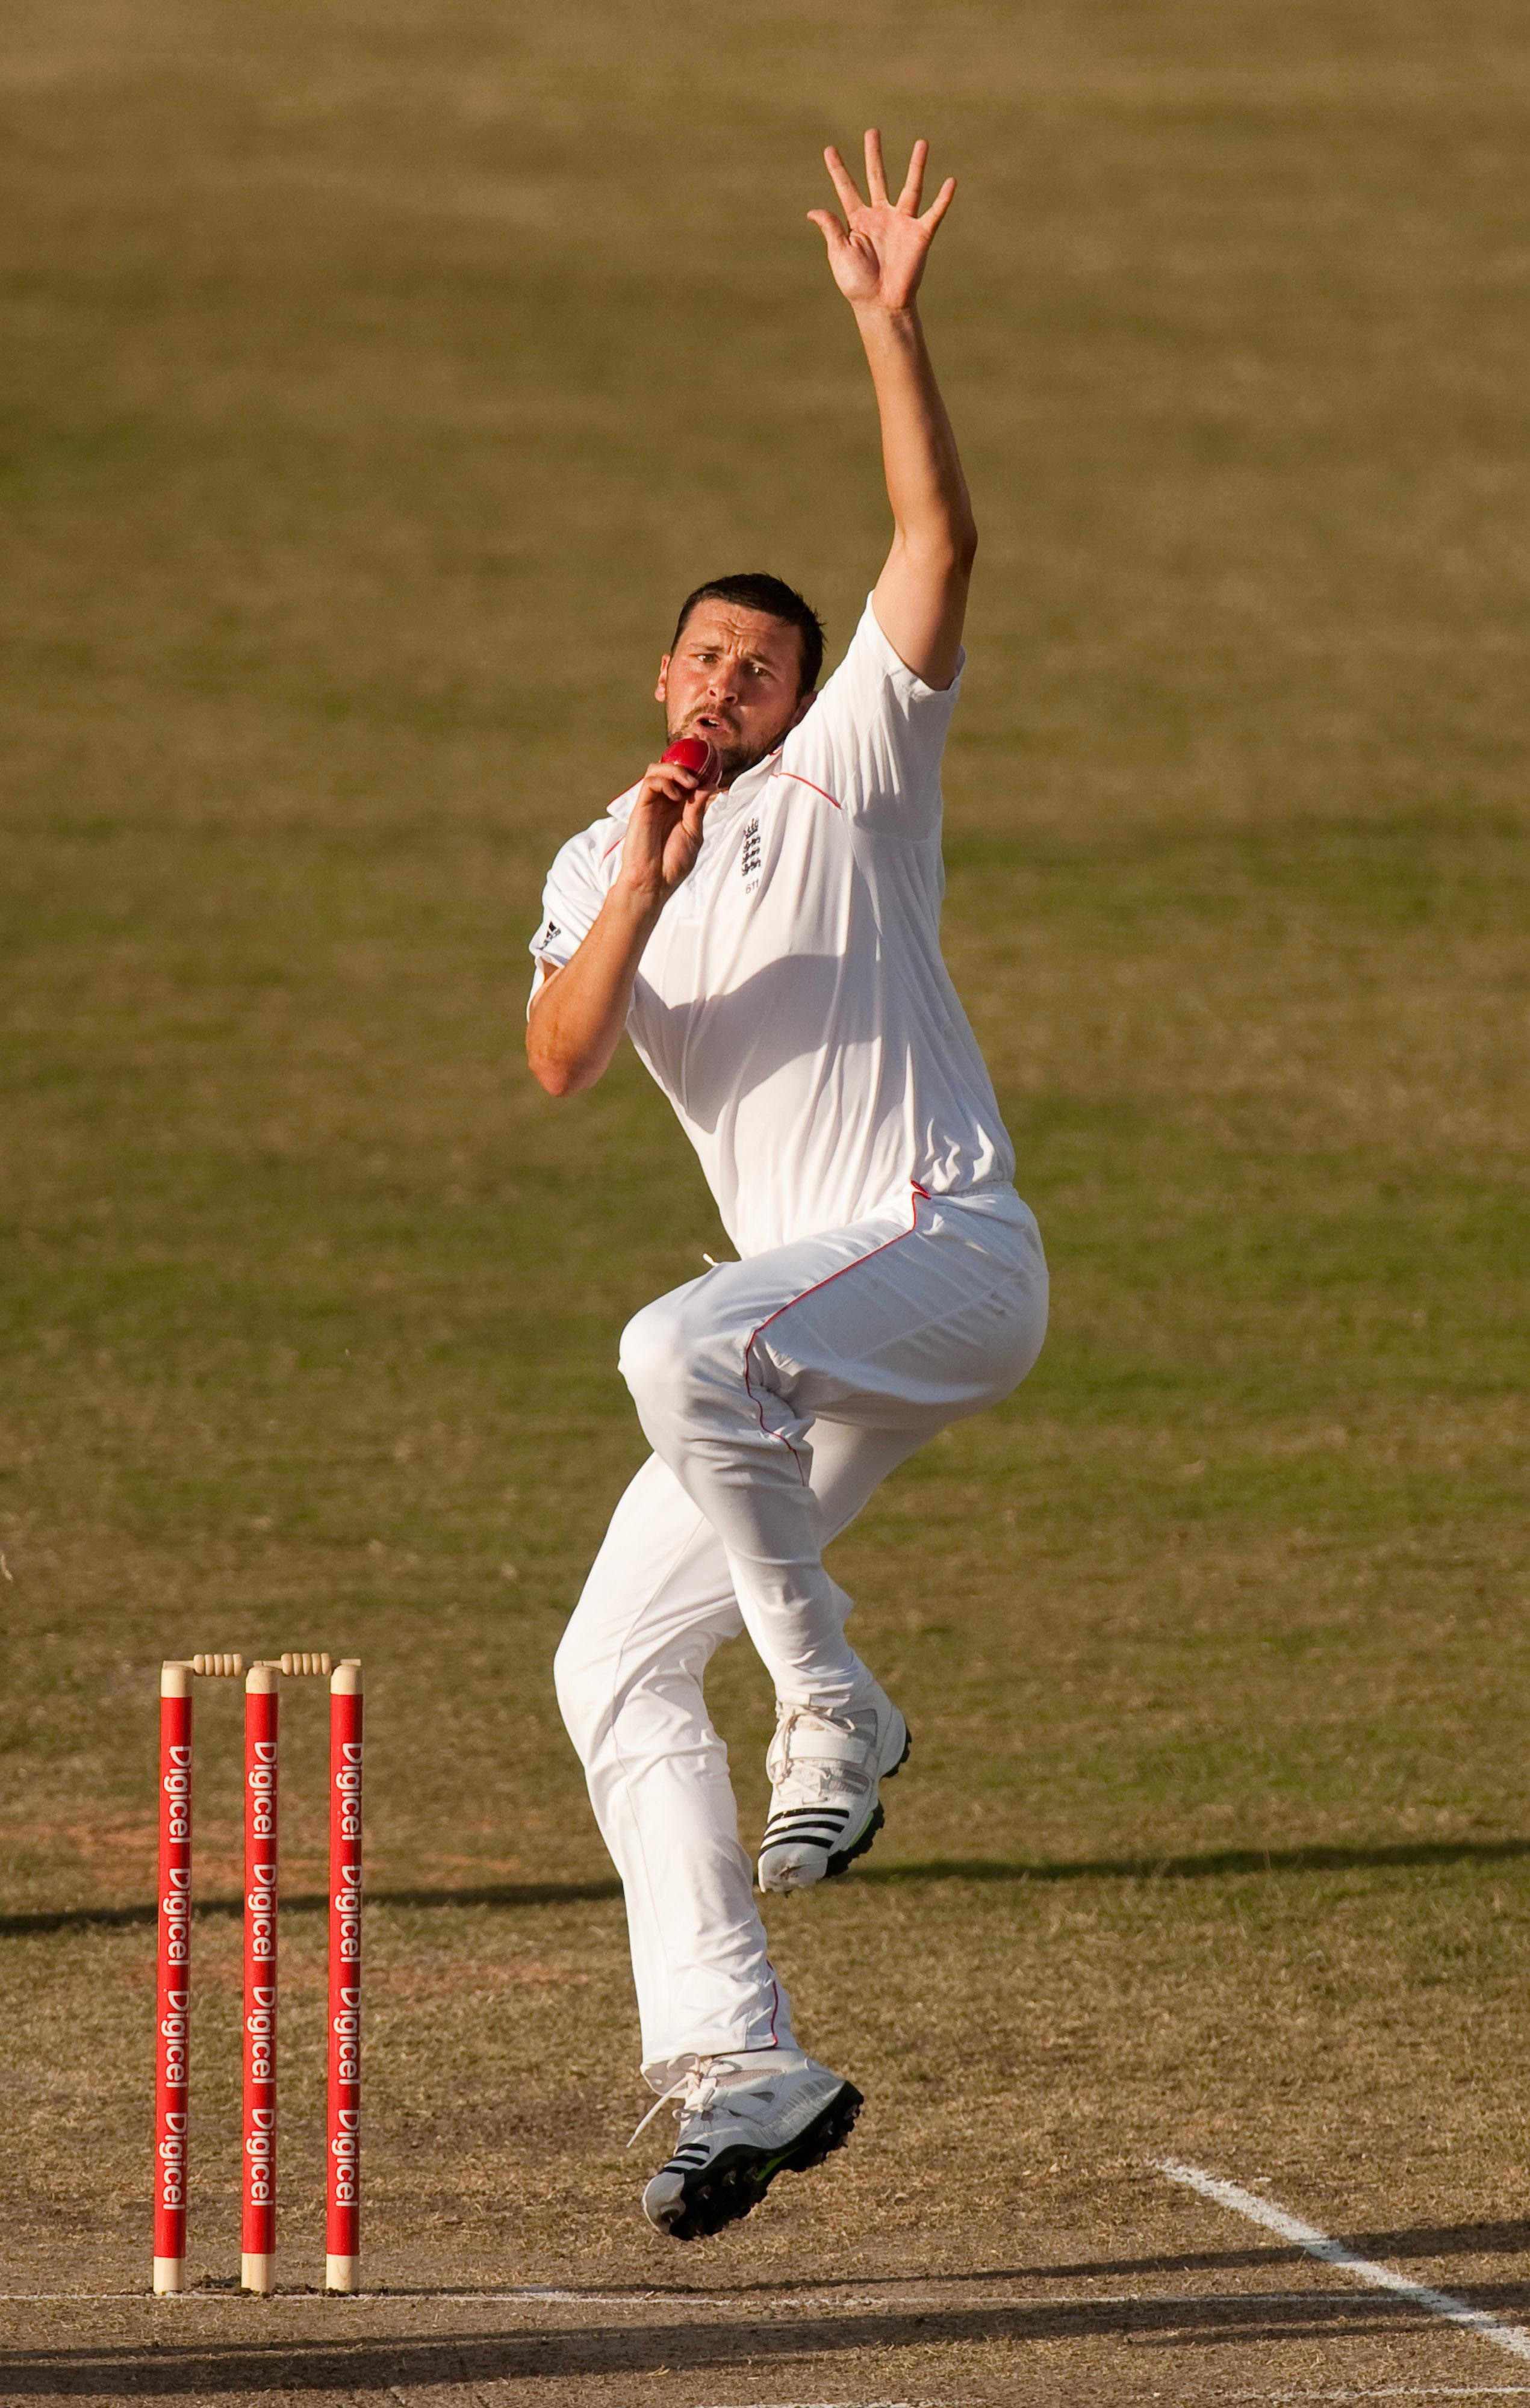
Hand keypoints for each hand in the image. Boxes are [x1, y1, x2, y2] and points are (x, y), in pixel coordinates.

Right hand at [615, 756, 717, 910]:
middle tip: (703, 764)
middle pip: (671, 767)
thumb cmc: (673, 862)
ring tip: (690, 783)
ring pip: (658, 769)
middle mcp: (665, 801)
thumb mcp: (693, 832)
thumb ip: (698, 807)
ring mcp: (652, 803)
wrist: (654, 881)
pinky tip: (675, 796)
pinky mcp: (640, 808)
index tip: (715, 758)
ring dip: (676, 770)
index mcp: (680, 807)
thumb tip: (710, 784)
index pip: (687, 777)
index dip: (699, 765)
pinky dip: (664, 782)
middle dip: (687, 759)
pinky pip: (649, 783)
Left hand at [808, 130, 955, 315]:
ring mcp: (902, 223)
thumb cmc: (857, 284)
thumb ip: (831, 229)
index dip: (838, 170)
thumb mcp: (840, 254)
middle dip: (874, 155)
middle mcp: (881, 216)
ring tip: (921, 143)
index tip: (829, 150)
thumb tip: (813, 210)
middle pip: (877, 178)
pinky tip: (951, 181)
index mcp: (858, 220)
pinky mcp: (920, 235)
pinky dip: (943, 199)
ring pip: (911, 187)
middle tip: (872, 132)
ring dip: (916, 166)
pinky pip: (934, 213)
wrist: (881, 305)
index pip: (847, 189)